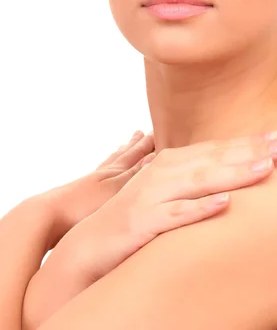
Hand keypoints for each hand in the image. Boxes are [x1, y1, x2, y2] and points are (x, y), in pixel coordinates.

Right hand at [23, 131, 276, 328]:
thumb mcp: (164, 188)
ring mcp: (153, 196)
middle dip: (251, 150)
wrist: (92, 243)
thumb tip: (226, 167)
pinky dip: (200, 209)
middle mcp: (164, 172)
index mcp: (172, 162)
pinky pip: (176, 216)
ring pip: (199, 181)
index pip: (217, 148)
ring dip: (233, 173)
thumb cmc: (135, 215)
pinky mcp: (143, 222)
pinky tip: (225, 205)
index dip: (249, 141)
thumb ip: (191, 173)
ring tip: (265, 168)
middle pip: (214, 159)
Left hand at [38, 130, 155, 249]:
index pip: (136, 155)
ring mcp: (90, 184)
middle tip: (141, 132)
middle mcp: (103, 174)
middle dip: (135, 145)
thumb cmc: (82, 207)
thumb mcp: (116, 191)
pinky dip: (105, 170)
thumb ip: (137, 175)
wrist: (46, 218)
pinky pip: (99, 176)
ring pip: (110, 164)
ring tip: (124, 146)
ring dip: (120, 155)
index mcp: (114, 172)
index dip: (147, 145)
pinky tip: (102, 176)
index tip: (157, 132)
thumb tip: (158, 156)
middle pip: (123, 155)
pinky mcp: (80, 198)